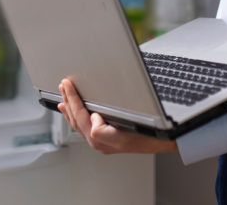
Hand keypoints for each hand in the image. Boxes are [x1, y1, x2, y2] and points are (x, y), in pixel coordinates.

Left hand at [57, 78, 177, 154]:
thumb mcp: (126, 135)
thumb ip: (105, 132)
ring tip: (63, 95)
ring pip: (78, 122)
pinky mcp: (105, 137)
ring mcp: (101, 140)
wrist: (163, 141)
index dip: (74, 101)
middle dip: (68, 101)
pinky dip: (75, 115)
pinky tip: (72, 110)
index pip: (81, 117)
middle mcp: (99, 142)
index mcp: (102, 140)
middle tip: (63, 84)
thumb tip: (93, 120)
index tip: (70, 86)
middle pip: (76, 119)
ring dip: (70, 107)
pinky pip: (84, 125)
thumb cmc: (149, 136)